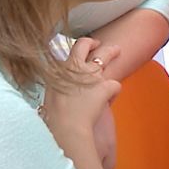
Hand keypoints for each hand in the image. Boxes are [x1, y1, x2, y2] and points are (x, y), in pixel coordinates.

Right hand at [42, 38, 121, 163]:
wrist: (66, 125)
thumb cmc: (55, 114)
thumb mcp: (50, 92)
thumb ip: (57, 82)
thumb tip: (58, 81)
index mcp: (62, 68)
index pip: (73, 48)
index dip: (82, 45)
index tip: (86, 45)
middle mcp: (77, 66)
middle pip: (88, 45)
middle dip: (97, 43)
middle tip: (102, 45)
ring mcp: (93, 74)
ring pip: (107, 54)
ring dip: (113, 52)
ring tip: (118, 51)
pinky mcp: (106, 85)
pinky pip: (115, 84)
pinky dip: (113, 93)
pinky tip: (109, 100)